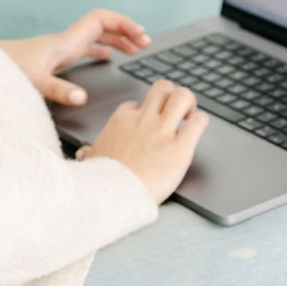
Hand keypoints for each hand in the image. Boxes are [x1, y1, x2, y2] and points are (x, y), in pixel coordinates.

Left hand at [0, 7, 152, 106]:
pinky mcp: (53, 58)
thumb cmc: (5, 72)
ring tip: (135, 49)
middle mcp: (64, 42)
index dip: (123, 23)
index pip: (100, 19)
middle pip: (102, 26)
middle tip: (146, 45)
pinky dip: (100, 50)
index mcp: (64, 42)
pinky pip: (83, 48)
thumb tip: (81, 98)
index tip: (141, 35)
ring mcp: (59, 49)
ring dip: (116, 39)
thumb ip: (59, 90)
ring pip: (94, 37)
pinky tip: (106, 57)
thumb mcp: (34, 83)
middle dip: (126, 31)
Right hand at [76, 79, 208, 204]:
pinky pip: (199, 122)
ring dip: (189, 102)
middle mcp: (143, 120)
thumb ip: (91, 154)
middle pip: (162, 88)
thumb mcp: (91, 161)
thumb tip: (85, 154)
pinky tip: (197, 129)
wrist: (113, 197)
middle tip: (175, 112)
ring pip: (182, 96)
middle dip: (171, 95)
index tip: (148, 125)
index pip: (136, 104)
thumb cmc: (102, 181)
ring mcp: (162, 131)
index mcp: (121, 121)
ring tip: (189, 116)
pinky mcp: (180, 147)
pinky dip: (201, 122)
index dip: (145, 112)